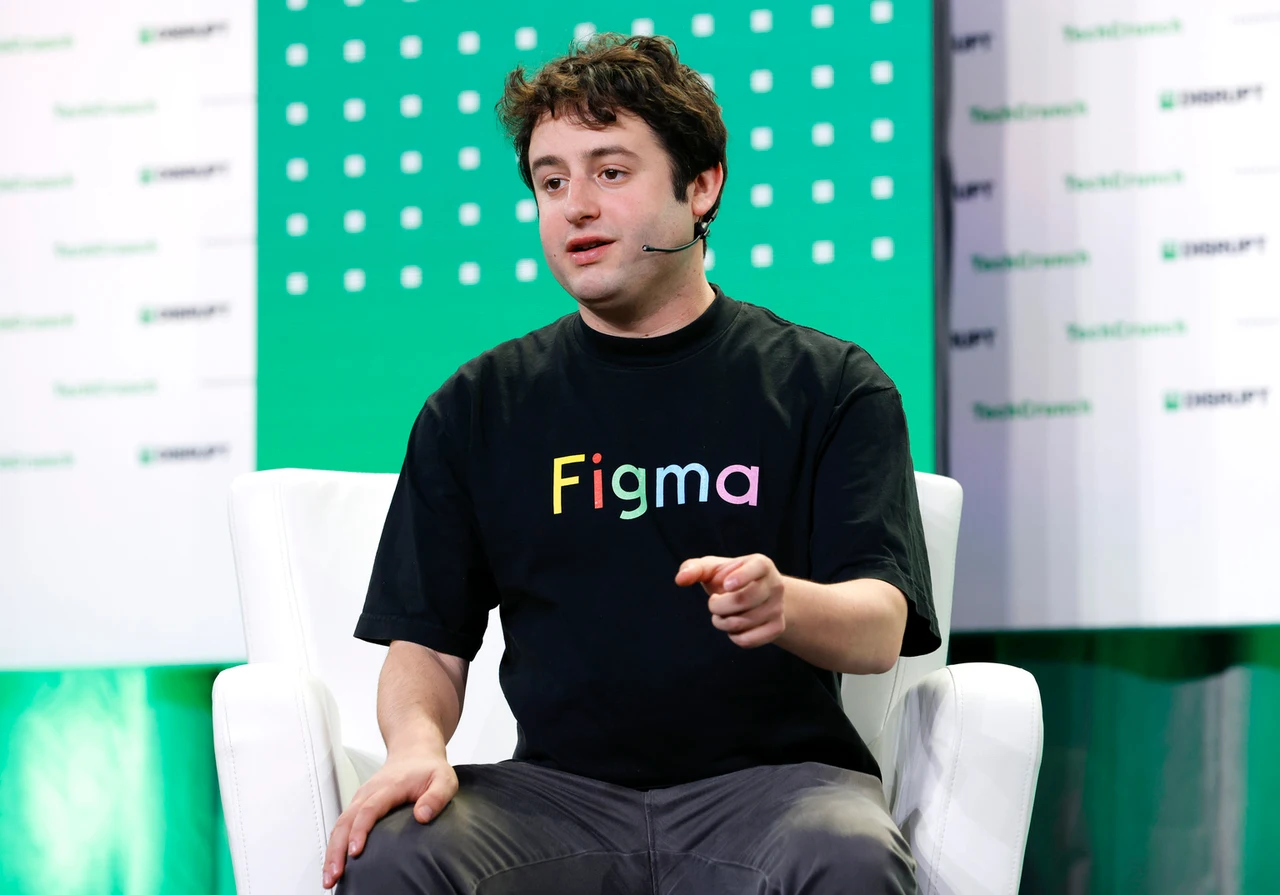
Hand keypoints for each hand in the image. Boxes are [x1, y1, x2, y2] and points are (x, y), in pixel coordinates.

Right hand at [322, 753, 458, 888]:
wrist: (415, 752)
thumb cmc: (428, 769)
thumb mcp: (444, 779)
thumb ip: (437, 796)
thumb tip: (421, 816)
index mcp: (389, 786)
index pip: (369, 809)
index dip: (360, 831)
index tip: (355, 851)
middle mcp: (369, 792)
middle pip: (346, 820)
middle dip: (337, 848)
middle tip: (335, 874)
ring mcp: (361, 799)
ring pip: (340, 825)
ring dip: (332, 850)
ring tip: (330, 877)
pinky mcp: (358, 805)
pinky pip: (342, 825)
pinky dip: (335, 845)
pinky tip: (335, 864)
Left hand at [675, 553, 786, 647]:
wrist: (755, 596)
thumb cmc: (728, 579)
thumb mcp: (712, 568)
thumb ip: (693, 569)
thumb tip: (680, 579)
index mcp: (761, 564)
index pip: (757, 568)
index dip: (742, 576)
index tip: (726, 584)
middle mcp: (775, 585)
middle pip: (743, 600)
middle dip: (717, 605)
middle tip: (714, 602)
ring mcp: (778, 608)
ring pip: (742, 623)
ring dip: (722, 622)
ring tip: (722, 614)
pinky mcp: (777, 628)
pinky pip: (749, 640)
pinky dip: (733, 637)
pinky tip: (734, 628)